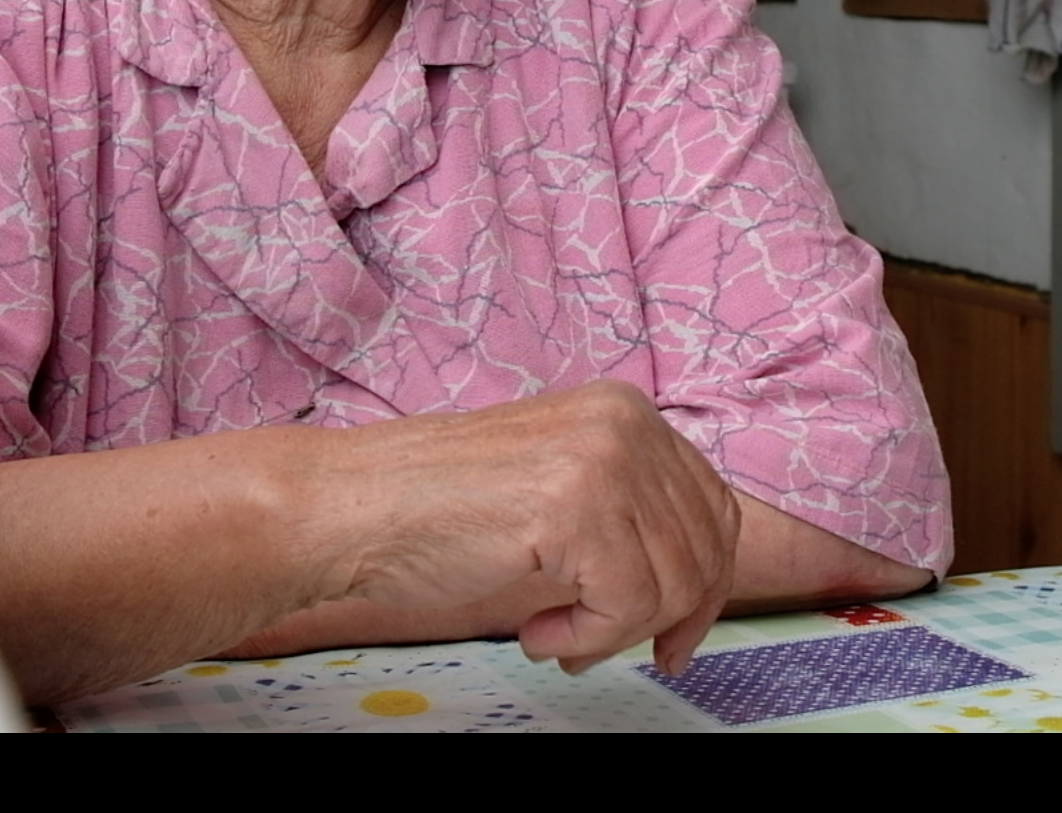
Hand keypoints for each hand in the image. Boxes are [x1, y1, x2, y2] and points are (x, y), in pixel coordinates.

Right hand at [299, 379, 739, 674]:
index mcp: (624, 411)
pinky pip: (628, 606)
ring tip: (553, 636)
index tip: (674, 637)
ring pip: (674, 584)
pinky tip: (535, 633)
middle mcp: (626, 422)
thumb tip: (695, 584)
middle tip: (605, 651)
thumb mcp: (557, 493)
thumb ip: (624, 516)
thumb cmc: (435, 514)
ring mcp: (604, 458)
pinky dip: (586, 638)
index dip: (702, 585)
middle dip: (670, 620)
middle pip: (707, 550)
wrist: (349, 510)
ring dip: (614, 634)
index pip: (712, 508)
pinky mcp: (576, 505)